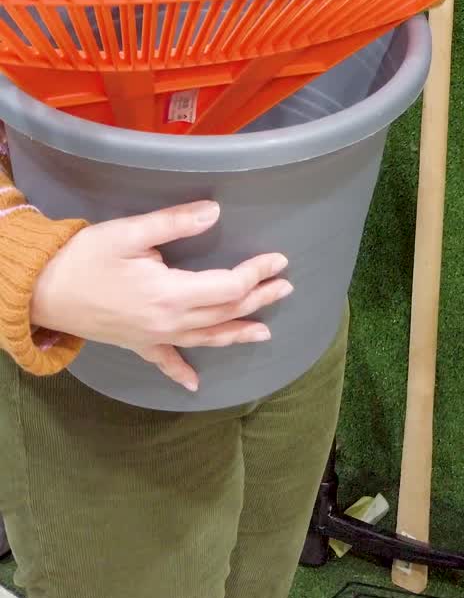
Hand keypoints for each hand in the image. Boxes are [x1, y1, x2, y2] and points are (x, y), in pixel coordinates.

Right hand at [30, 201, 291, 392]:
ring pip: (206, 339)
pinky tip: (195, 385)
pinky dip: (181, 372)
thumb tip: (215, 212)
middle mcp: (169, 322)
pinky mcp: (136, 344)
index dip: (257, 273)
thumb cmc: (86, 258)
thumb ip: (175, 223)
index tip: (278, 260)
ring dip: (237, 334)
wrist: (42, 291)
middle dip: (259, 299)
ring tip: (264, 332)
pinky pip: (165, 362)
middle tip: (286, 288)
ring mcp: (153, 337)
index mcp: (171, 294)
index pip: (229, 286)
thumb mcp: (130, 232)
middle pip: (225, 313)